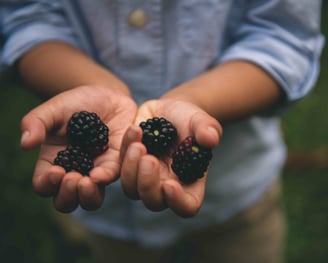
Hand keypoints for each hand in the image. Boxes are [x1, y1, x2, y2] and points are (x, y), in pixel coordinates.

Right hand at [20, 85, 136, 212]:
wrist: (107, 97)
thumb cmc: (77, 104)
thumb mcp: (54, 109)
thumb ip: (37, 122)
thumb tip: (25, 144)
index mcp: (52, 162)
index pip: (44, 186)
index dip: (48, 184)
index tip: (57, 170)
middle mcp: (73, 171)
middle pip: (67, 202)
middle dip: (69, 196)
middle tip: (74, 178)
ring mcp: (96, 171)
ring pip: (92, 199)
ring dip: (91, 195)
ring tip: (92, 179)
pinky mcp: (116, 165)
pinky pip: (118, 175)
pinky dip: (117, 168)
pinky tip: (117, 152)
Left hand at [120, 99, 221, 216]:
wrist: (168, 110)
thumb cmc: (188, 120)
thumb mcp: (200, 120)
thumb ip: (207, 129)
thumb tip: (210, 139)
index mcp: (189, 182)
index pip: (186, 206)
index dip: (177, 202)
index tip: (169, 184)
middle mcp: (166, 185)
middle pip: (154, 201)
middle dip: (148, 183)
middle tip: (148, 158)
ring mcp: (145, 178)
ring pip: (131, 189)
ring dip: (131, 169)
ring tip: (138, 143)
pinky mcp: (128, 165)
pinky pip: (120, 166)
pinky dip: (125, 149)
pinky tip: (134, 129)